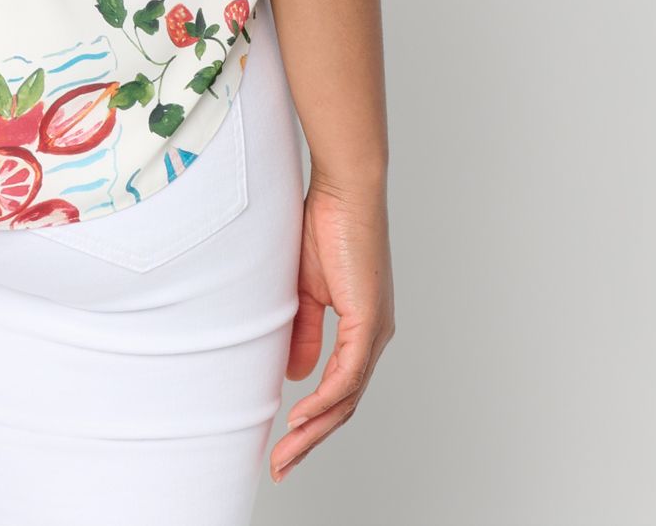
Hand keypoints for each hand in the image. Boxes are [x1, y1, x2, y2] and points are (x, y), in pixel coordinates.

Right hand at [271, 175, 393, 479]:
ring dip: (313, 430)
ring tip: (286, 453)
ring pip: (345, 399)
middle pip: (343, 406)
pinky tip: (302, 417)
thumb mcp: (305, 290)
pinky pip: (346, 375)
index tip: (282, 442)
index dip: (311, 421)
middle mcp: (374, 338)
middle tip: (280, 465)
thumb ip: (303, 331)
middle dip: (309, 440)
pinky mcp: (370, 322)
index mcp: (362, 330)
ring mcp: (375, 332)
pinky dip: (324, 401)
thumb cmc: (326, 226)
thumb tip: (294, 374)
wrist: (345, 189)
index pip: (337, 390)